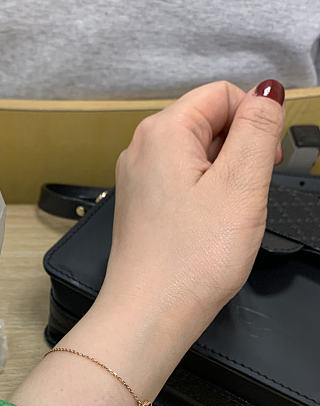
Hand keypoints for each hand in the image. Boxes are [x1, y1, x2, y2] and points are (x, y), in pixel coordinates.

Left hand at [100, 80, 284, 333]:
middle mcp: (142, 150)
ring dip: (224, 176)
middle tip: (249, 194)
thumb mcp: (241, 185)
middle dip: (239, 150)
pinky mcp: (141, 206)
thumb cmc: (191, 261)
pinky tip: (209, 227)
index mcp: (163, 132)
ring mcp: (138, 180)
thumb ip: (257, 129)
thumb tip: (267, 90)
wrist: (149, 316)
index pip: (221, 94)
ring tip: (227, 216)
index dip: (254, 121)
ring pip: (196, 155)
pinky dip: (204, 196)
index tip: (267, 160)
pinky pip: (182, 183)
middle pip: (207, 122)